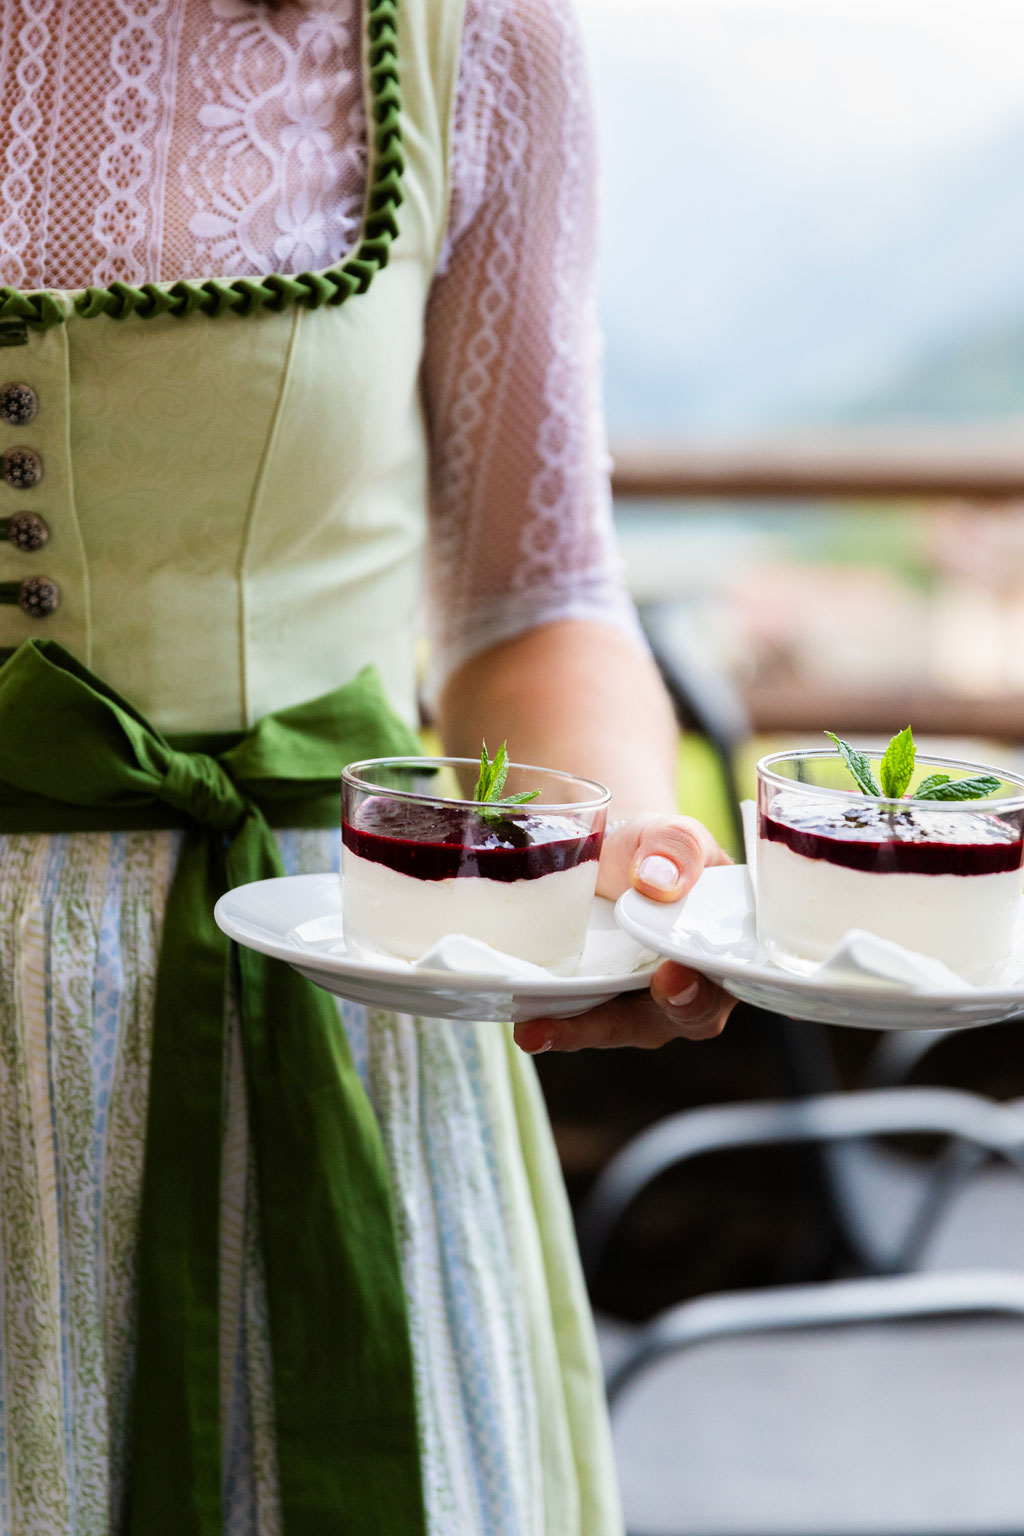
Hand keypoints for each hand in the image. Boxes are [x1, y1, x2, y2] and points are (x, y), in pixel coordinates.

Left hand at [513, 814, 736, 1052]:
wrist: (620, 853)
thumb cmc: (661, 849)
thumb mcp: (674, 835)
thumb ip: (678, 848)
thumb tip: (657, 879)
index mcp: (720, 954)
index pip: (718, 985)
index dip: (698, 991)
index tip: (669, 978)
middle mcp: (686, 990)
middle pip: (660, 1020)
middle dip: (622, 1021)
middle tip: (591, 1020)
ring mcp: (638, 1001)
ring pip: (612, 1026)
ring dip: (575, 1031)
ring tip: (535, 1031)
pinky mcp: (596, 1000)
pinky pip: (578, 1017)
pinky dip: (553, 1021)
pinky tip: (525, 1024)